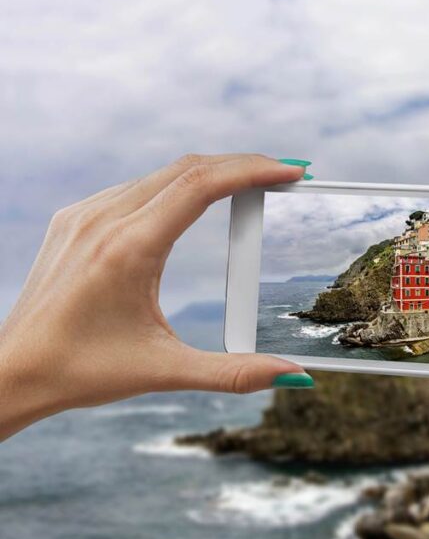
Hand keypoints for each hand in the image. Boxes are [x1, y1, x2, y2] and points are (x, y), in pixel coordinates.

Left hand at [0, 154, 312, 438]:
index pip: (201, 185)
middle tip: (285, 174)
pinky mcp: (74, 220)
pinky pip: (136, 187)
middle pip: (188, 169)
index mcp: (127, 248)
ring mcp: (85, 215)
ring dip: (211, 172)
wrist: (10, 371)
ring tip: (251, 183)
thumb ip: (233, 372)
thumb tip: (291, 374)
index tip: (291, 172)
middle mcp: (103, 220)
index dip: (253, 171)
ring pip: (161, 174)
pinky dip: (176, 184)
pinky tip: (195, 199)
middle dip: (242, 165)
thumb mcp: (164, 371)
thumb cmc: (81, 371)